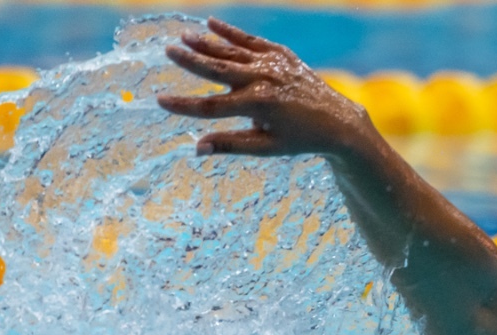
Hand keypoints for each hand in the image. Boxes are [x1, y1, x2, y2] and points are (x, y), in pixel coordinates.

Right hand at [157, 18, 376, 158]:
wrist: (337, 121)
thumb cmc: (300, 138)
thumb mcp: (266, 147)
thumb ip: (231, 145)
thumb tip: (196, 148)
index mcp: (259, 105)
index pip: (212, 107)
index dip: (184, 105)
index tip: (160, 101)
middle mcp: (264, 80)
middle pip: (219, 69)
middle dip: (191, 60)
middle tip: (168, 50)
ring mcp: (274, 64)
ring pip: (233, 51)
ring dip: (207, 42)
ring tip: (183, 37)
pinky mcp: (282, 55)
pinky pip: (252, 40)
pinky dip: (232, 32)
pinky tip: (212, 23)